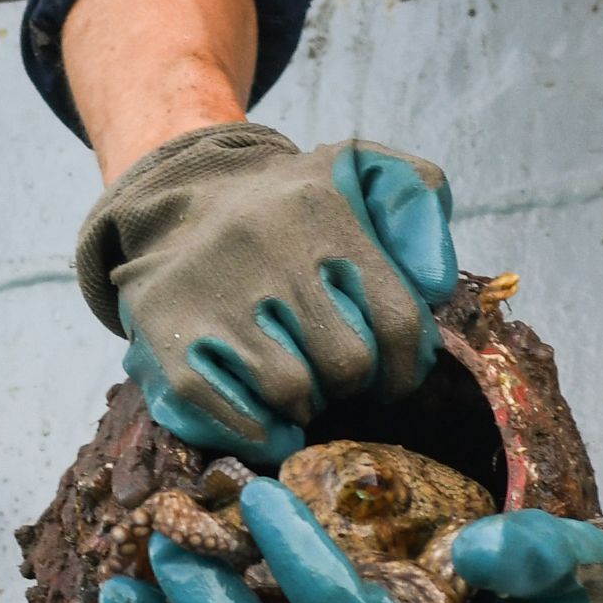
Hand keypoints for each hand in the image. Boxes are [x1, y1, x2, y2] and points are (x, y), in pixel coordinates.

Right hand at [73, 126, 457, 463]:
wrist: (184, 197)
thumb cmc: (294, 205)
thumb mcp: (361, 172)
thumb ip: (417, 200)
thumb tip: (434, 283)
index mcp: (325, 209)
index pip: (396, 318)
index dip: (406, 366)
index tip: (394, 377)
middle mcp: (268, 245)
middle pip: (347, 363)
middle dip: (354, 383)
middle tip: (341, 377)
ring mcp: (214, 289)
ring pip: (291, 390)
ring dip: (306, 404)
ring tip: (302, 387)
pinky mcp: (167, 327)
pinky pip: (227, 408)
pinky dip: (257, 430)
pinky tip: (269, 422)